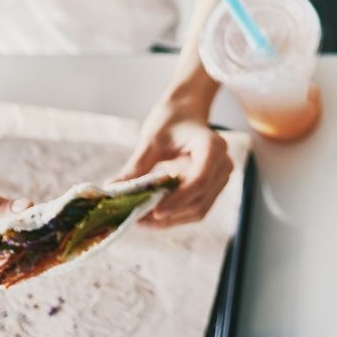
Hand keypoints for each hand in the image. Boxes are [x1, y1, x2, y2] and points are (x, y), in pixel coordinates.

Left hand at [114, 102, 231, 227]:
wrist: (187, 115)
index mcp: (212, 146)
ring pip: (199, 210)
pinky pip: (196, 210)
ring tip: (141, 221)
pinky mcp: (213, 189)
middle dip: (169, 213)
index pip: (199, 179)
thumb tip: (113, 189)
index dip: (178, 199)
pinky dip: (175, 217)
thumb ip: (137, 165)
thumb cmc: (171, 121)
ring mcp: (221, 178)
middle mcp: (223, 164)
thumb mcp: (152, 139)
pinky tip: (152, 218)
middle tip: (137, 219)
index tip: (154, 211)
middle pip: (199, 199)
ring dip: (171, 220)